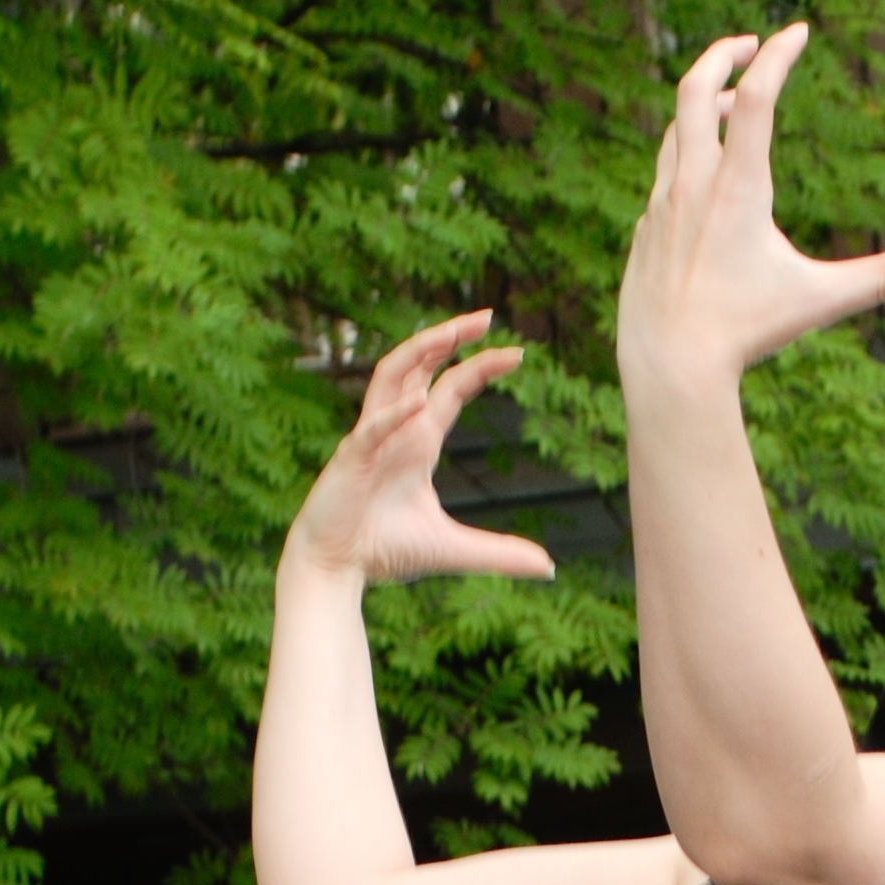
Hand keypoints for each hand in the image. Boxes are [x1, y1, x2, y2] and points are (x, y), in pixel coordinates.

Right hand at [282, 315, 555, 591]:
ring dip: (419, 350)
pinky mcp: (349, 460)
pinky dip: (393, 414)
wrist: (335, 569)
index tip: (517, 353)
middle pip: (421, 365)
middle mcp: (395, 429)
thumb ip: (499, 553)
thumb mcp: (452, 549)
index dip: (480, 367)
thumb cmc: (383, 551)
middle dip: (451, 337)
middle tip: (487, 316)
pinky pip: (371, 428)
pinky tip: (418, 403)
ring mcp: (369, 439)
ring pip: (391, 376)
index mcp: (418, 441)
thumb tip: (548, 567)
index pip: (451, 388)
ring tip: (451, 332)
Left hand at [617, 26, 884, 398]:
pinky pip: (663, 180)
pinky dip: (685, 160)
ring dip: (703, 108)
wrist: (668, 367)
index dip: (779, 55)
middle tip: (749, 43)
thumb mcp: (819, 300)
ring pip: (676, 132)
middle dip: (723, 55)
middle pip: (695, 89)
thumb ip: (884, 279)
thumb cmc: (744, 334)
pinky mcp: (644, 232)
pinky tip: (701, 179)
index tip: (797, 31)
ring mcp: (662, 205)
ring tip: (729, 105)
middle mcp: (693, 184)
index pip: (757, 95)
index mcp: (737, 187)